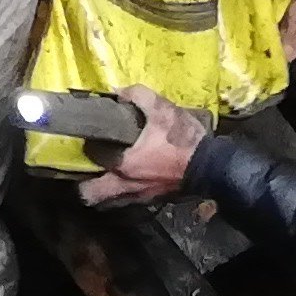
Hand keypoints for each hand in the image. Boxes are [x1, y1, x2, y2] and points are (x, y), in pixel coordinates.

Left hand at [78, 89, 207, 205]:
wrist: (210, 166)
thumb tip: (119, 92)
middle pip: (90, 196)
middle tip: (88, 169)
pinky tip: (129, 180)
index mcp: (124, 163)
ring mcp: (138, 197)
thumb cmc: (183, 139)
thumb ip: (137, 96)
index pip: (92, 158)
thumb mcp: (162, 109)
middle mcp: (126, 185)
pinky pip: (126, 203)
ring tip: (105, 177)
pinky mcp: (151, 202)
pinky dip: (122, 195)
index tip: (90, 138)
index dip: (87, 147)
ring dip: (102, 193)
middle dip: (84, 185)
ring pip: (107, 203)